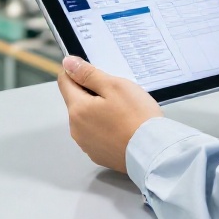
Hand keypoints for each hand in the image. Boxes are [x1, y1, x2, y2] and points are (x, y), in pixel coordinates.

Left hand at [57, 56, 162, 173]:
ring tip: (122, 112)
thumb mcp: (114, 86)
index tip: (92, 71)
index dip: (76, 72)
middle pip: (77, 101)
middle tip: (116, 94)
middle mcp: (76, 129)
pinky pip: (96, 134)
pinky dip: (105, 128)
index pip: (64, 82)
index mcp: (77, 109)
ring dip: (98, 111)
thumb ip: (88, 74)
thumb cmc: (137, 117)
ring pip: (87, 118)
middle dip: (92, 93)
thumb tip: (68, 63)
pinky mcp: (98, 154)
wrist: (153, 151)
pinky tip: (122, 127)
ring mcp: (86, 144)